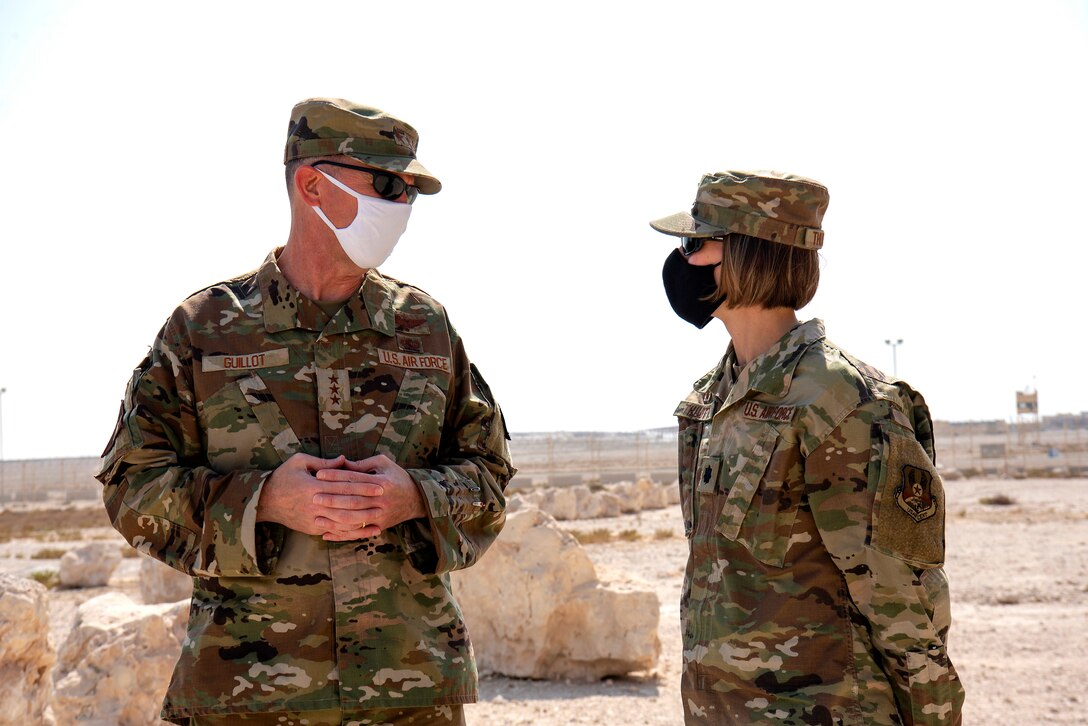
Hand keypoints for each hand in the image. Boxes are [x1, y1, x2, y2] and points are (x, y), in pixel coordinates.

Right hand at [256, 453, 382, 539]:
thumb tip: (344, 460)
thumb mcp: (299, 462)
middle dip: (367, 504)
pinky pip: (334, 532)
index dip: (363, 486)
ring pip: (342, 522)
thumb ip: (323, 461)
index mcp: (313, 486)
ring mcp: (313, 519)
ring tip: (378, 520)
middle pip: (346, 505)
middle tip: (384, 501)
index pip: (344, 486)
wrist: (264, 501)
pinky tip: (361, 531)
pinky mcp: (312, 529)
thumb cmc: (282, 477)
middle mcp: (314, 505)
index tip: (379, 485)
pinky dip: (349, 532)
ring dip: (361, 522)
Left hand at [313, 453, 426, 541]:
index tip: (319, 474)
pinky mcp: (380, 526)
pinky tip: (327, 534)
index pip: (354, 478)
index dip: (336, 476)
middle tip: (313, 497)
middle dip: (332, 498)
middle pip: (353, 499)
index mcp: (382, 481)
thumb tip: (341, 463)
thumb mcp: (384, 463)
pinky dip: (342, 535)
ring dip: (334, 519)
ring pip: (354, 519)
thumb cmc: (397, 477)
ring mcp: (381, 515)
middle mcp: (381, 499)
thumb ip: (362, 464)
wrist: (417, 499)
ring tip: (317, 517)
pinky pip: (358, 533)